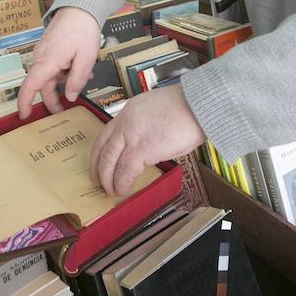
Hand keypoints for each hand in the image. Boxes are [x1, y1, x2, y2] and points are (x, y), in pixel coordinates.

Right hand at [17, 7, 100, 117]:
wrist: (80, 7)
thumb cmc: (82, 29)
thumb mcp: (86, 58)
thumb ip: (76, 80)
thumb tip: (69, 97)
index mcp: (47, 62)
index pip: (29, 87)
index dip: (24, 103)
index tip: (24, 116)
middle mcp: (41, 57)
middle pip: (41, 85)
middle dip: (51, 98)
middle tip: (61, 110)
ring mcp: (44, 52)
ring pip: (49, 75)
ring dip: (63, 82)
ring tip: (83, 78)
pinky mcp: (49, 48)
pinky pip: (52, 65)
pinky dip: (63, 71)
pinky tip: (78, 67)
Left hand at [91, 85, 205, 196]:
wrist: (197, 106)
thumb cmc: (187, 108)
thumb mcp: (157, 111)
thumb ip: (145, 126)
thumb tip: (147, 146)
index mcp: (129, 111)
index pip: (105, 134)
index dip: (99, 152)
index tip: (98, 163)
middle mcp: (125, 122)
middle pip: (102, 149)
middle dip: (98, 169)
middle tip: (99, 181)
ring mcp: (131, 135)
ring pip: (109, 162)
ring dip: (108, 180)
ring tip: (111, 190)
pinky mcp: (141, 149)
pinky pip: (125, 171)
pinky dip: (122, 182)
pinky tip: (123, 189)